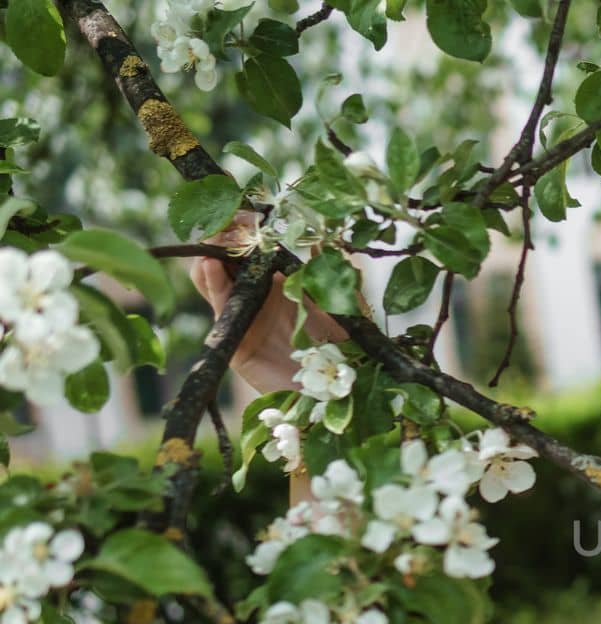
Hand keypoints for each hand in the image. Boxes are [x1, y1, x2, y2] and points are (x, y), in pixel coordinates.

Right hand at [188, 208, 349, 394]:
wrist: (336, 394)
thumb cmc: (344, 349)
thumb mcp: (345, 305)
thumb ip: (333, 272)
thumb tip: (322, 238)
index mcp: (280, 278)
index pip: (252, 242)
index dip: (246, 223)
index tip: (249, 207)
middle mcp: (256, 292)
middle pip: (224, 251)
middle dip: (223, 229)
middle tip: (232, 217)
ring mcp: (242, 312)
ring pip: (210, 272)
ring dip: (211, 250)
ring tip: (222, 236)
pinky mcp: (233, 337)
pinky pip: (217, 304)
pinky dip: (210, 281)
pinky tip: (211, 264)